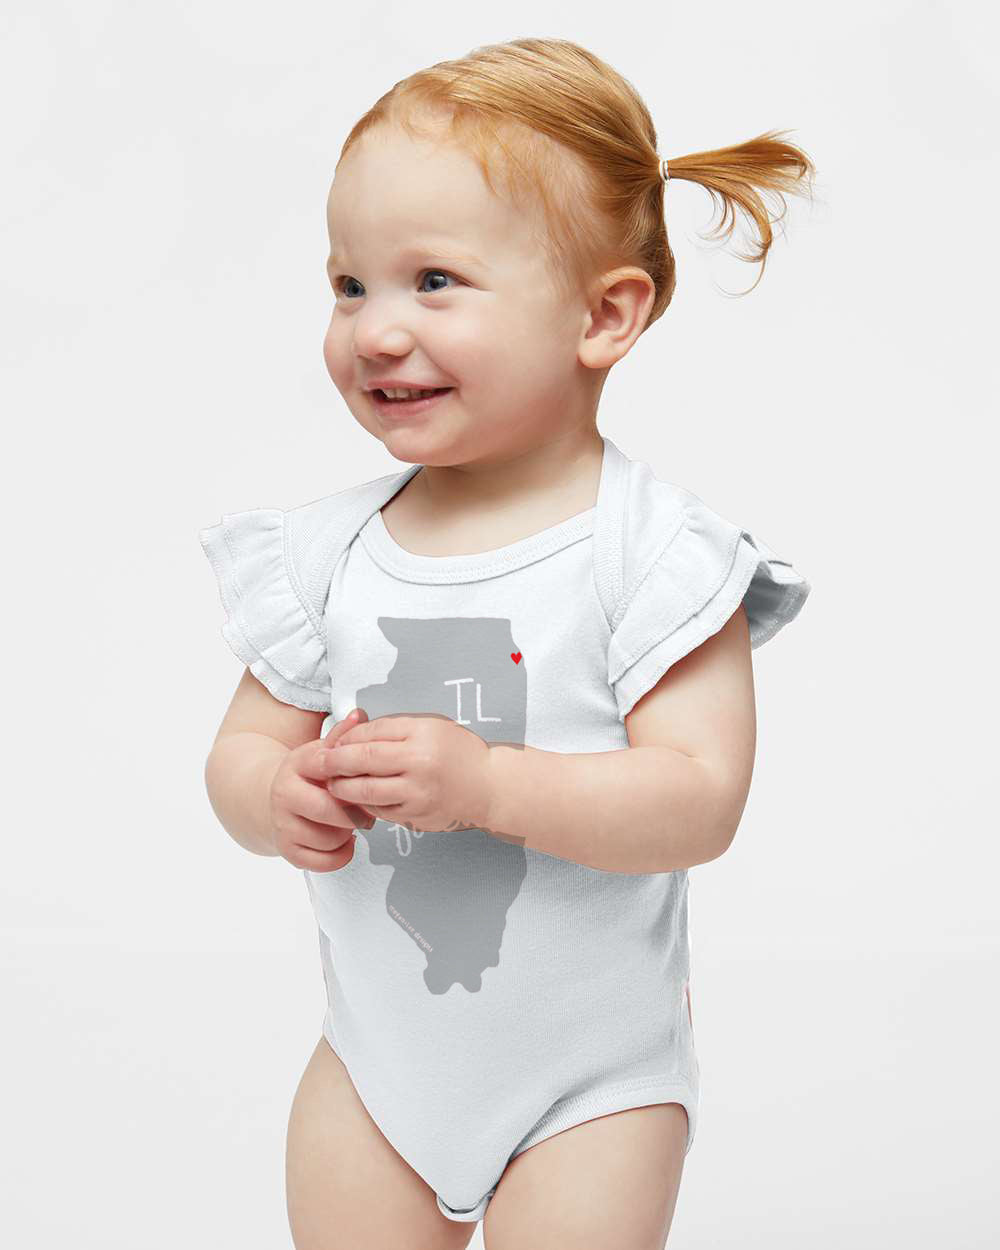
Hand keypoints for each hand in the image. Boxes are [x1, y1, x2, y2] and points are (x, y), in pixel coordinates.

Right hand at [267, 708, 376, 871]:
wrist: (268, 798)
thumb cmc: (308, 776)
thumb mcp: (322, 750)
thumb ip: (343, 735)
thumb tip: (360, 715)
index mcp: (298, 763)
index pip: (330, 767)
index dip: (355, 776)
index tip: (366, 780)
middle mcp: (285, 793)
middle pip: (331, 810)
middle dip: (356, 813)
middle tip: (366, 810)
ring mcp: (282, 823)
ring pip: (329, 838)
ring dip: (348, 834)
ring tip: (350, 823)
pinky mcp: (286, 849)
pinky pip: (322, 862)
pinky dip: (340, 855)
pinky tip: (342, 841)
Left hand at [319, 713, 493, 834]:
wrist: (489, 787)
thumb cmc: (458, 752)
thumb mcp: (431, 726)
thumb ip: (393, 729)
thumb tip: (353, 733)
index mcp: (421, 736)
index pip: (372, 734)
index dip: (347, 738)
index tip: (332, 740)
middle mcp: (419, 765)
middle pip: (363, 761)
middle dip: (334, 762)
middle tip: (319, 761)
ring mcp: (417, 795)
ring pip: (365, 791)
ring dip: (343, 787)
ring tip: (333, 782)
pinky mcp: (416, 817)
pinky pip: (380, 810)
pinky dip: (365, 804)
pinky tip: (359, 798)